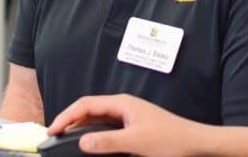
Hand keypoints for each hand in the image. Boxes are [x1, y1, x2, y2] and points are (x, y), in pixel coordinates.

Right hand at [47, 94, 196, 156]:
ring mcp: (127, 115)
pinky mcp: (131, 126)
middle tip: (53, 135)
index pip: (86, 104)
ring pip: (96, 118)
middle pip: (88, 109)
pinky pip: (105, 126)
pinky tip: (87, 142)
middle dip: (69, 120)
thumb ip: (108, 142)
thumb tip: (82, 141)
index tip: (52, 129)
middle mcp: (123, 106)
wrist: (194, 143)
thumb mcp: (136, 142)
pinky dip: (92, 132)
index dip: (66, 116)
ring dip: (79, 126)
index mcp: (122, 103)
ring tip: (64, 138)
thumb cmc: (171, 140)